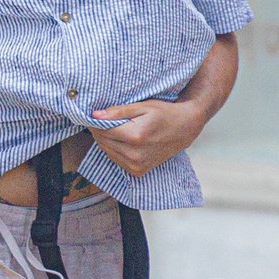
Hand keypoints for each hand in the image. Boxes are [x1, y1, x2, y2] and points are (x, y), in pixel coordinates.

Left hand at [86, 98, 209, 178]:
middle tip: (102, 120)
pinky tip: (122, 141)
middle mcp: (134, 154)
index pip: (102, 130)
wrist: (184, 129)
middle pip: (103, 142)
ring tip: (115, 129)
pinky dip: (114, 150)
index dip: (95, 122)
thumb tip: (95, 115)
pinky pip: (115, 159)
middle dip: (99, 131)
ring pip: (107, 151)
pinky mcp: (137, 171)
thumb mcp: (143, 106)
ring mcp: (136, 165)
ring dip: (106, 141)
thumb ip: (118, 112)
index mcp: (135, 136)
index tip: (94, 115)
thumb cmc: (164, 114)